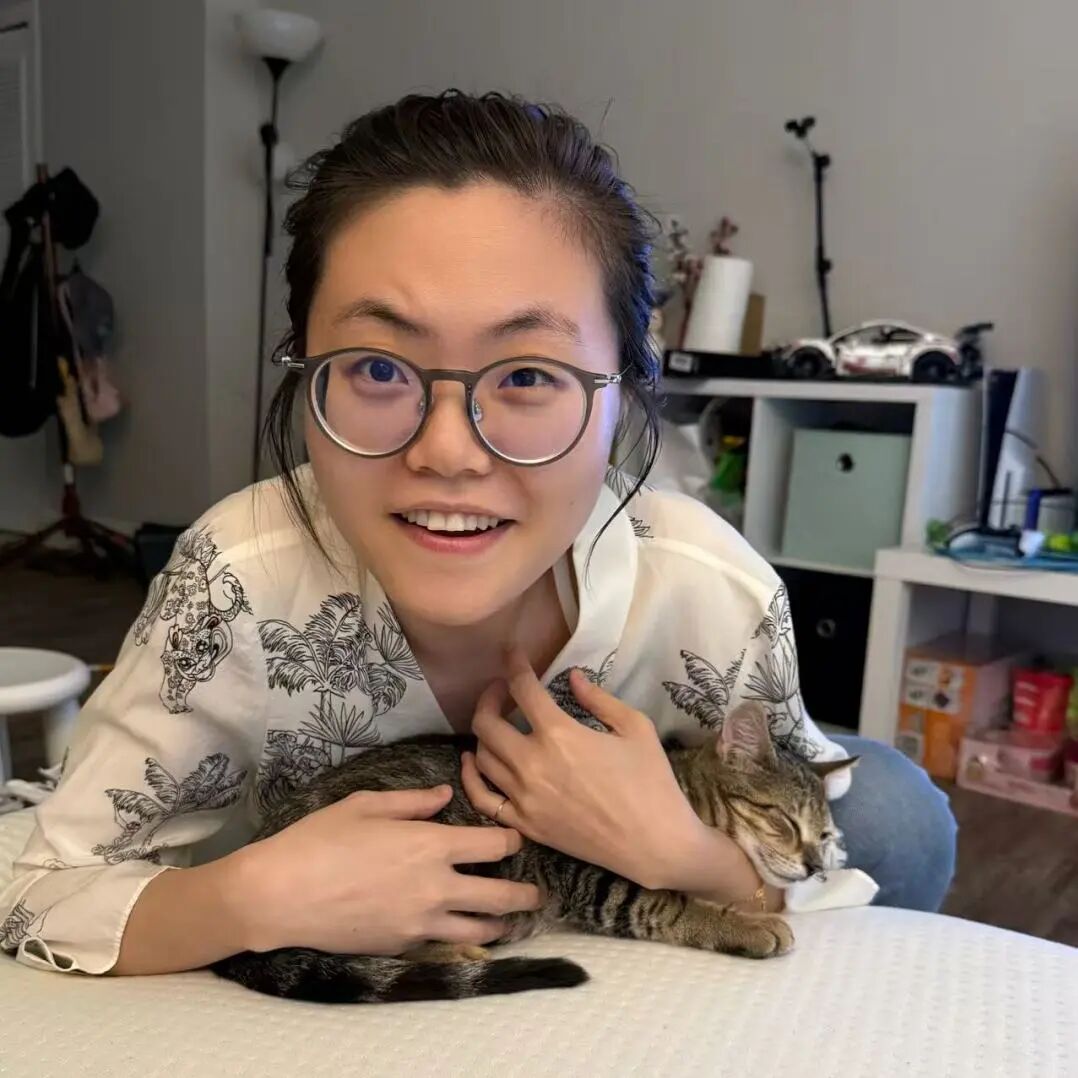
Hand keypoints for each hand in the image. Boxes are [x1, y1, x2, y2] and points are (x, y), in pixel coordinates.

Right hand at [234, 785, 541, 954]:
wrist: (281, 895)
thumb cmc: (320, 839)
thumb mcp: (366, 804)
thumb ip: (413, 801)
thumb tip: (446, 795)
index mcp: (432, 845)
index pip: (494, 845)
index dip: (512, 839)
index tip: (518, 838)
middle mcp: (437, 886)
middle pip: (500, 895)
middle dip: (525, 894)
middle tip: (537, 893)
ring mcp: (421, 922)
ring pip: (480, 929)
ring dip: (502, 923)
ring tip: (511, 921)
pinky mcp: (403, 945)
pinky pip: (444, 943)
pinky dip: (461, 938)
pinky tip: (462, 932)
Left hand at [461, 649, 704, 890]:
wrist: (655, 843)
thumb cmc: (651, 782)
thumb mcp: (635, 727)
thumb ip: (598, 698)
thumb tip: (572, 677)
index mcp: (560, 734)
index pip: (523, 688)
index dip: (514, 663)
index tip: (512, 651)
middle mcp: (532, 764)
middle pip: (486, 722)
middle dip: (490, 696)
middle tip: (502, 690)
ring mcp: (524, 798)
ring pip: (480, 757)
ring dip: (483, 732)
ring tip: (497, 723)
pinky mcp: (524, 825)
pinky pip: (481, 798)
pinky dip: (470, 777)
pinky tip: (473, 761)